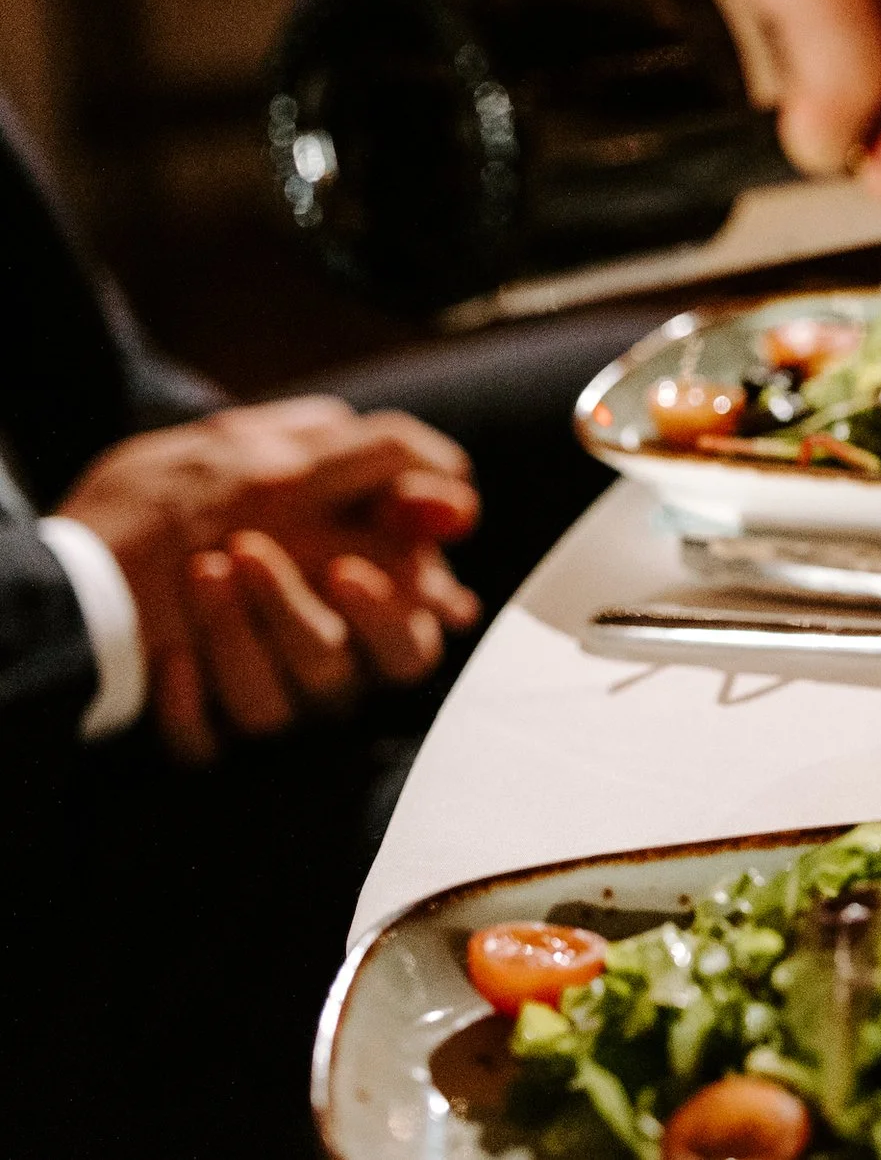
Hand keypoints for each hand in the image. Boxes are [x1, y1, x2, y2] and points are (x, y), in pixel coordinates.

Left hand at [55, 397, 480, 760]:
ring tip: (199, 568)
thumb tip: (464, 503)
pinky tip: (171, 655)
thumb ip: (389, 474)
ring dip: (235, 636)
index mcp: (357, 615)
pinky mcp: (195, 727)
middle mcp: (315, 666)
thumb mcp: (296, 459)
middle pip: (340, 679)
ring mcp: (254, 698)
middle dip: (296, 618)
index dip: (387, 620)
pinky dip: (186, 703)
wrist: (92, 537)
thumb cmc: (212, 490)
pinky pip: (202, 745)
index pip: (409, 649)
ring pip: (271, 708)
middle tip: (248, 554)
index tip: (344, 571)